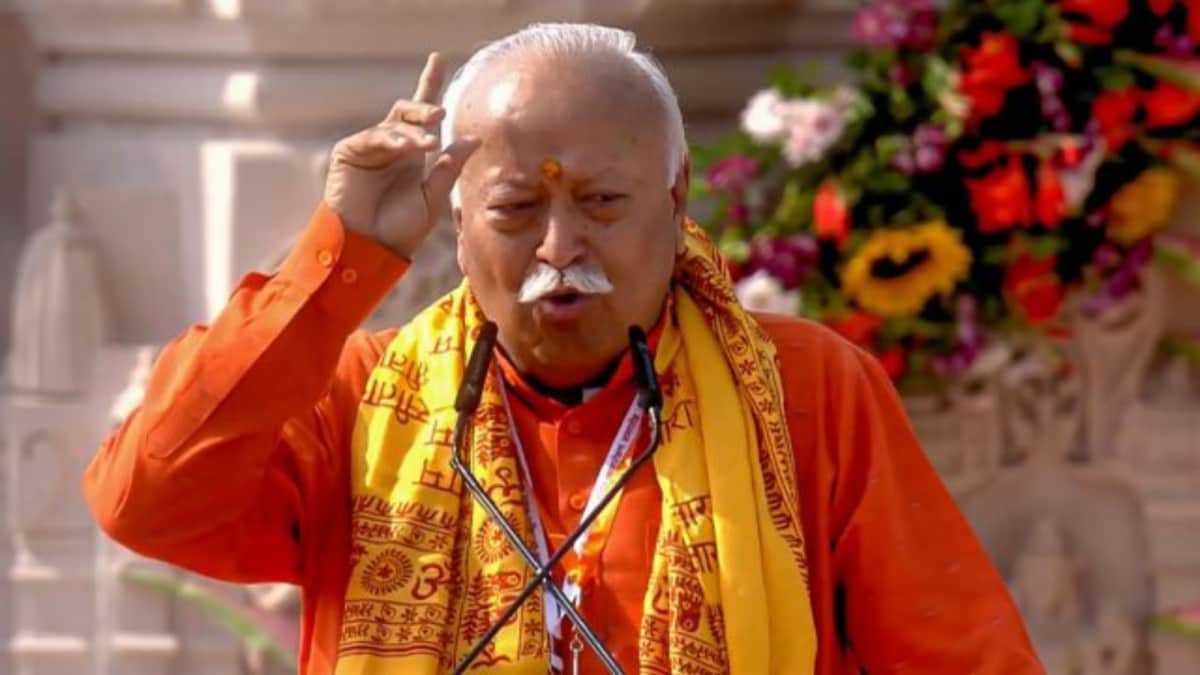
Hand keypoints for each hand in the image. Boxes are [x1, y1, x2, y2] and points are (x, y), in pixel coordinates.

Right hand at [323, 52, 480, 257]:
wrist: (368, 250)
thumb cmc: (399, 231)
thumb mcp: (432, 198)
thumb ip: (450, 167)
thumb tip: (476, 138)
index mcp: (412, 155)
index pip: (423, 116)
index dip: (429, 85)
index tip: (439, 58)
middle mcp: (391, 146)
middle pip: (409, 111)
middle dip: (425, 108)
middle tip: (441, 113)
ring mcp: (369, 147)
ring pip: (394, 124)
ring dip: (413, 131)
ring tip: (429, 145)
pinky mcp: (349, 152)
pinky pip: (372, 137)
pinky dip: (390, 139)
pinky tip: (405, 148)